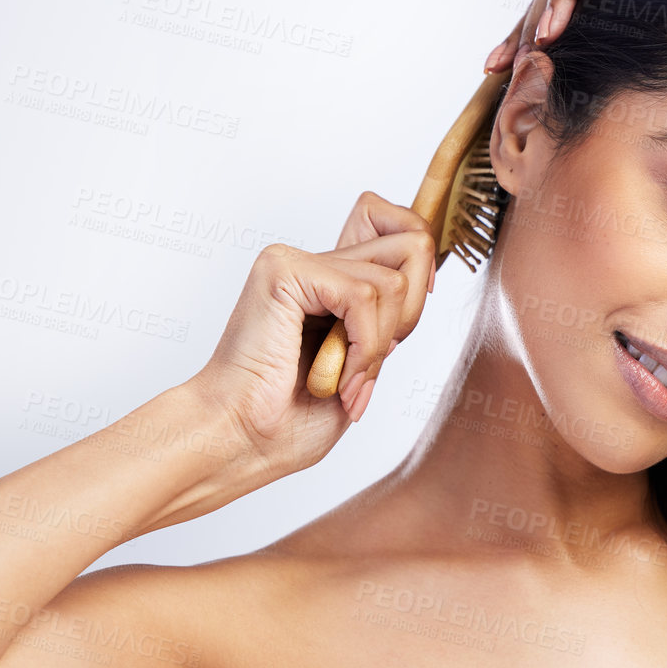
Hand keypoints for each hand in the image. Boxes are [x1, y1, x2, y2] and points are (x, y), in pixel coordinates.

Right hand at [186, 191, 436, 477]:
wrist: (240, 440)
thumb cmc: (288, 419)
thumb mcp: (362, 366)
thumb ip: (388, 322)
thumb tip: (425, 281)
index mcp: (329, 283)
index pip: (398, 227)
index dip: (422, 268)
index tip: (402, 328)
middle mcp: (313, 264)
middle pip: (412, 241)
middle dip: (410, 315)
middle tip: (370, 365)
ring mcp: (296, 262)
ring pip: (394, 280)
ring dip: (379, 347)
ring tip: (345, 383)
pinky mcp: (286, 271)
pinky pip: (363, 296)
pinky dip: (363, 348)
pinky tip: (335, 378)